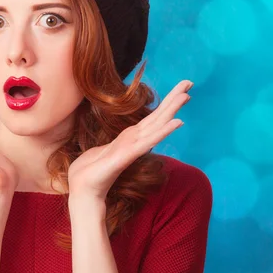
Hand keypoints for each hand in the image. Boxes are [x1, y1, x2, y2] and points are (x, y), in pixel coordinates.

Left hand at [68, 80, 193, 200]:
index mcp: (129, 138)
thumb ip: (113, 146)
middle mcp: (134, 141)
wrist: (82, 190)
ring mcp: (133, 147)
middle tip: (189, 82)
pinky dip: (163, 131)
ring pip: (156, 125)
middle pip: (158, 116)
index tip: (181, 89)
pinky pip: (148, 141)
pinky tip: (176, 122)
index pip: (151, 118)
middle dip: (173, 99)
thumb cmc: (90, 171)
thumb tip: (116, 145)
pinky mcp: (127, 155)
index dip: (166, 103)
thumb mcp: (100, 151)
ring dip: (171, 110)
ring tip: (186, 96)